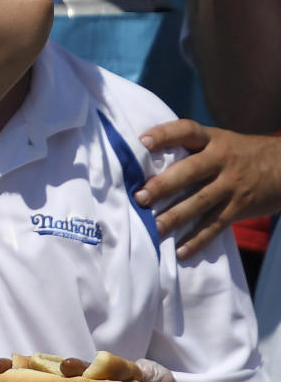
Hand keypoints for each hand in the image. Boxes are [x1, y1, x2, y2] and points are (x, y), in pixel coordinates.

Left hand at [135, 119, 280, 258]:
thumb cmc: (239, 153)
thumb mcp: (219, 141)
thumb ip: (192, 148)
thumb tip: (148, 163)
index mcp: (212, 139)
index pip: (187, 130)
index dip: (165, 134)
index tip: (143, 141)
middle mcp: (221, 159)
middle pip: (190, 170)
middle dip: (164, 184)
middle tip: (140, 197)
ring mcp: (231, 185)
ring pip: (200, 202)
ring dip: (176, 216)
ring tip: (154, 227)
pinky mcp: (240, 207)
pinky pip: (216, 225)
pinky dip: (198, 240)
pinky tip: (180, 251)